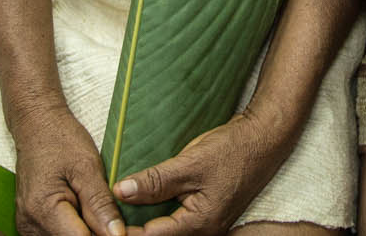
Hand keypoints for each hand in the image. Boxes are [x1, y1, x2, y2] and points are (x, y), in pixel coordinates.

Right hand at [13, 102, 126, 235]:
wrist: (36, 126)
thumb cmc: (61, 139)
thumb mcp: (87, 166)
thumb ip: (100, 203)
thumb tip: (117, 235)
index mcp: (42, 210)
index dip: (107, 235)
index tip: (126, 228)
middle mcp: (30, 224)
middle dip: (98, 234)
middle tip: (120, 221)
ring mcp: (28, 227)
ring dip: (88, 232)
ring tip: (105, 215)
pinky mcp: (31, 226)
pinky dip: (76, 230)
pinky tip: (89, 217)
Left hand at [115, 112, 287, 234]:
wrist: (264, 139)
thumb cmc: (232, 150)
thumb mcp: (190, 163)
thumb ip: (155, 181)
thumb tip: (120, 191)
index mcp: (198, 225)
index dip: (122, 229)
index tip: (101, 219)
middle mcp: (203, 231)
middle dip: (131, 227)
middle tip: (107, 213)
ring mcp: (206, 223)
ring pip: (166, 229)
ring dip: (144, 220)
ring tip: (120, 206)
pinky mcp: (206, 212)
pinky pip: (175, 219)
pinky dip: (157, 211)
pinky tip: (143, 199)